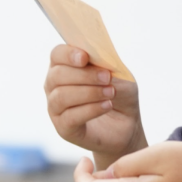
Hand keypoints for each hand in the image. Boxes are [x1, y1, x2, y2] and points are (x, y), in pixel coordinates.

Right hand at [44, 45, 144, 162]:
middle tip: (107, 78)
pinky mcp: (63, 128)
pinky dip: (91, 109)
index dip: (68, 54)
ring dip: (89, 93)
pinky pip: (70, 117)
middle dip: (84, 75)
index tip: (85, 58)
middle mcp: (54, 87)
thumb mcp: (119, 75)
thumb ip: (105, 65)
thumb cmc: (119, 95)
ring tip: (111, 93)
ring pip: (61, 96)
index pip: (56, 55)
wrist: (127, 124)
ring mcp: (56, 108)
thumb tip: (94, 58)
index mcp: (65, 67)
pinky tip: (107, 105)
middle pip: (57, 75)